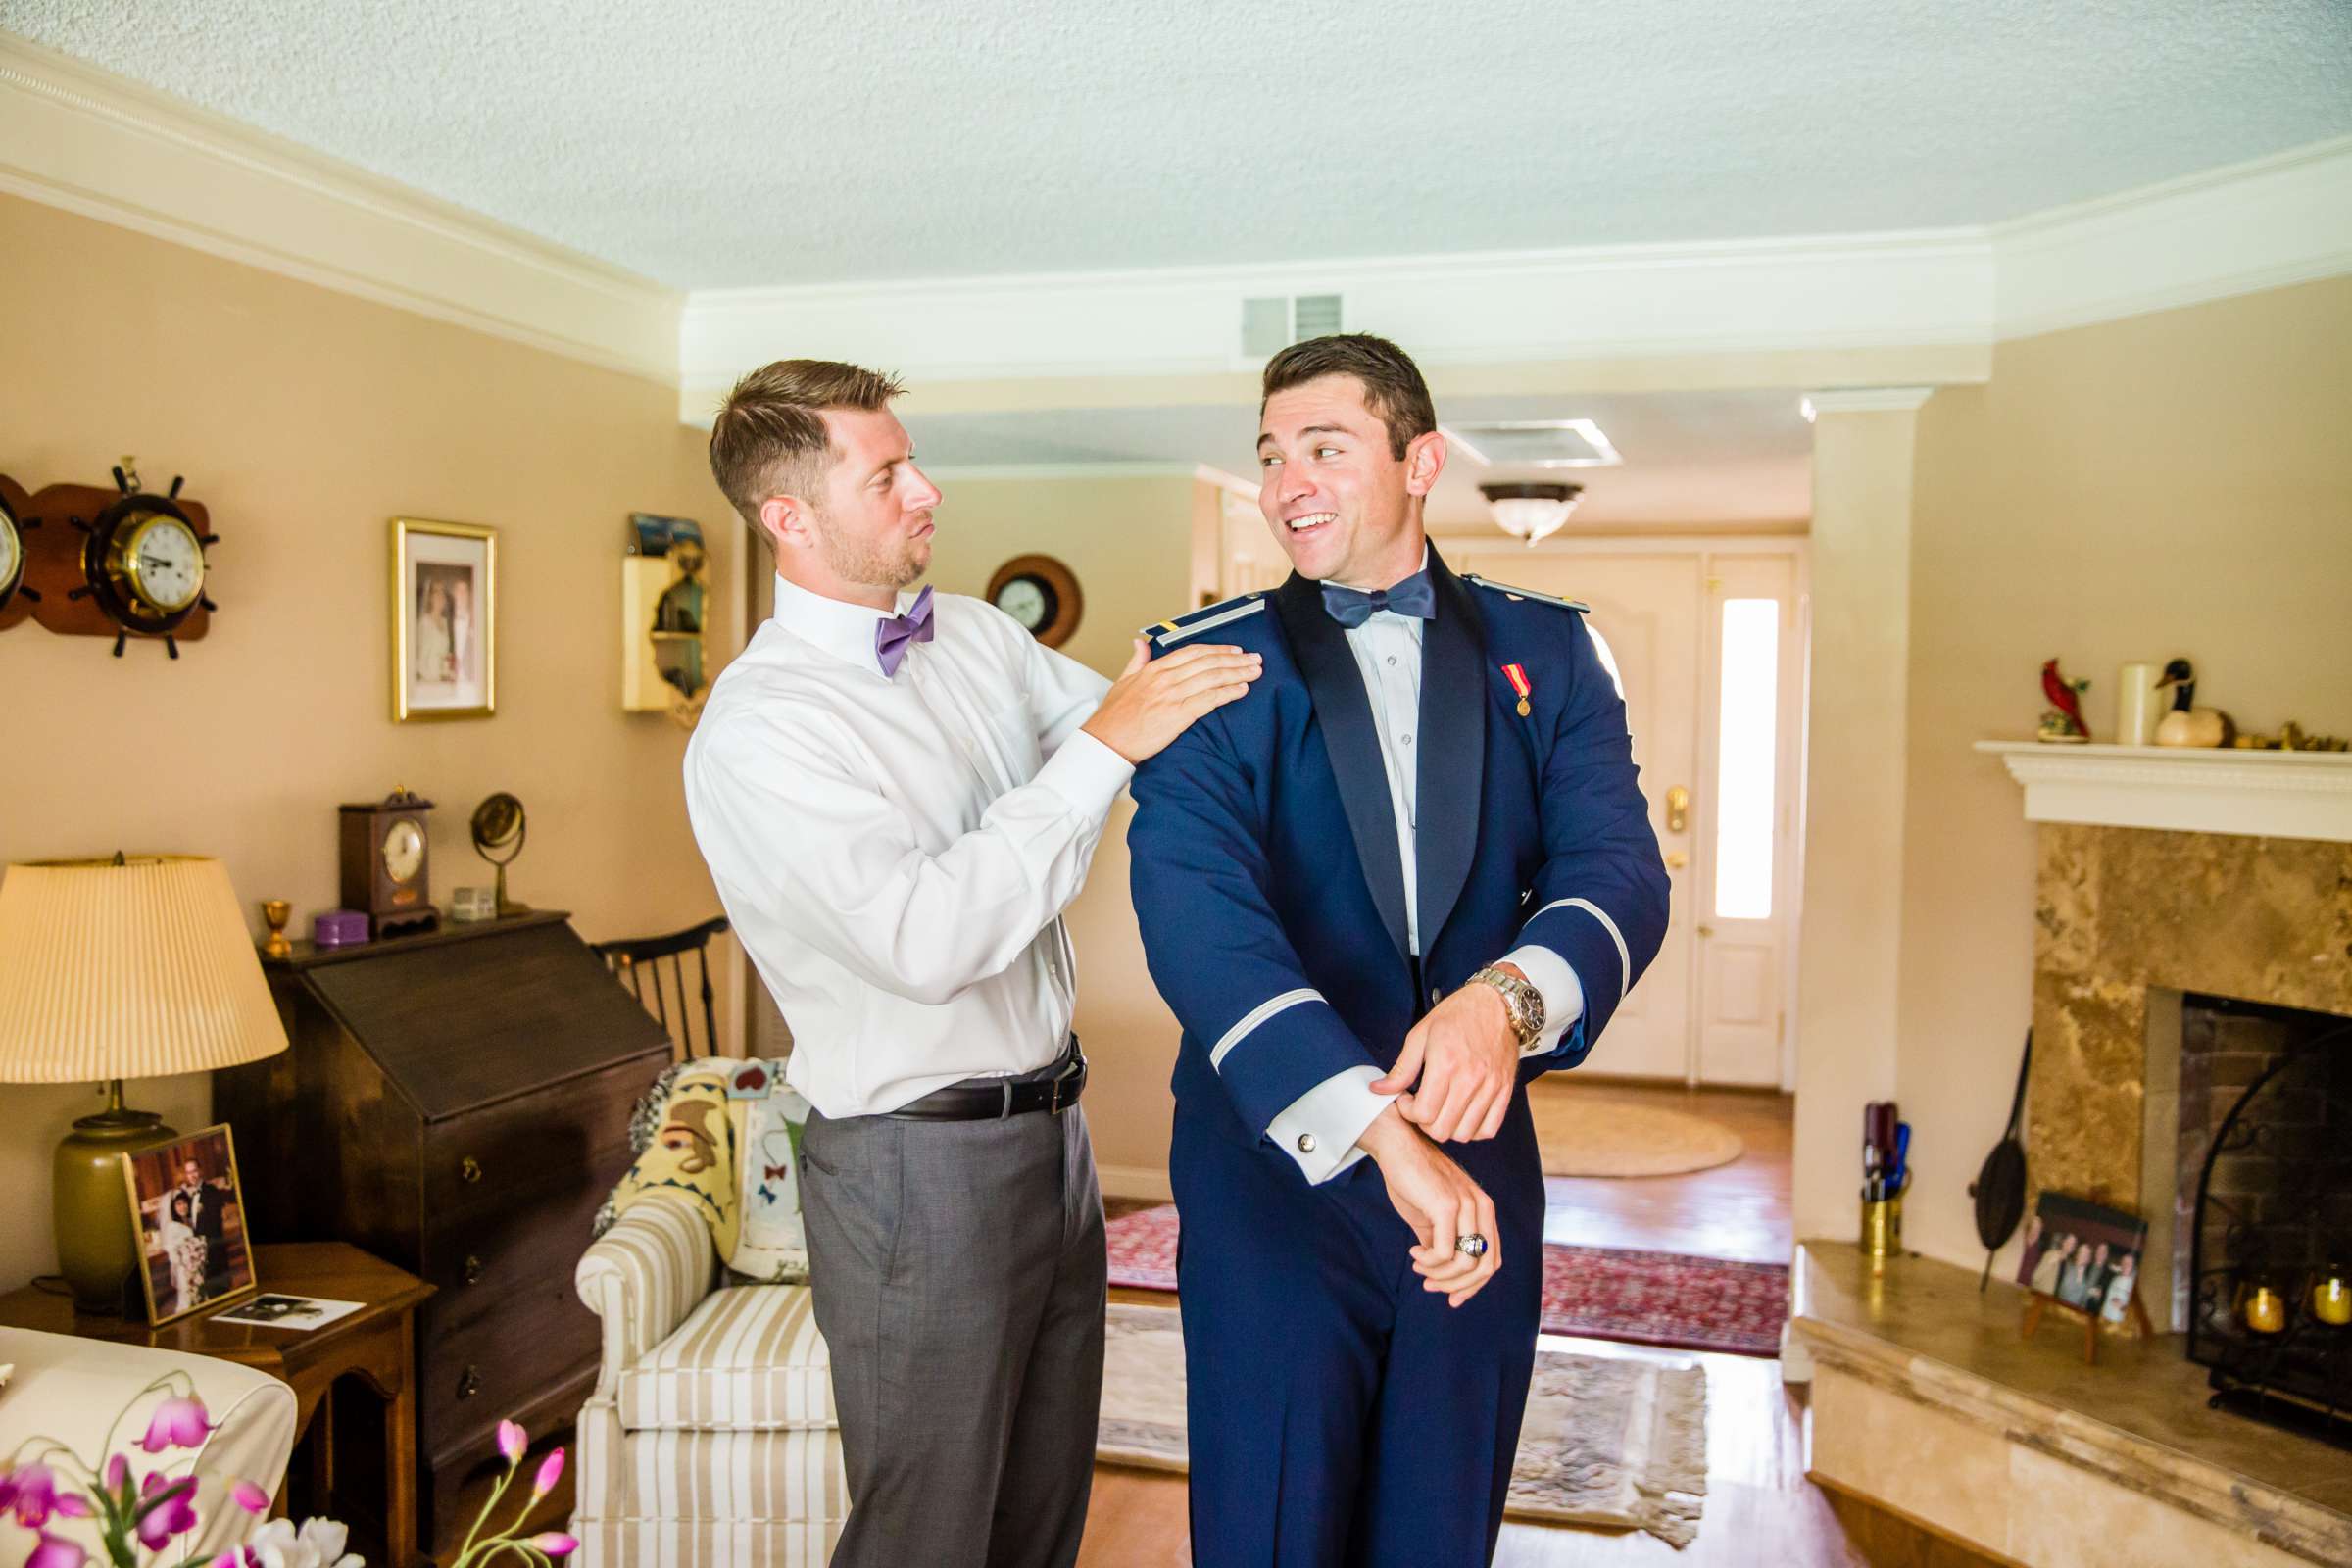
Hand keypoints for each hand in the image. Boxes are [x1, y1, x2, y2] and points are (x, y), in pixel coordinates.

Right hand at [1081, 639, 1261, 762]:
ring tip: (1255, 671)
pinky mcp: (1178, 715)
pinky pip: (1209, 700)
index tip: (1234, 650)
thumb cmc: (1113, 716)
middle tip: (1255, 658)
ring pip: (1212, 678)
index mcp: (1154, 669)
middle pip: (1208, 662)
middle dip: (1235, 659)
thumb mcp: (1122, 681)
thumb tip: (1140, 642)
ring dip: (1237, 673)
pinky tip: (1242, 689)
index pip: (1192, 652)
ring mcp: (1172, 696)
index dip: (1217, 649)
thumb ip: (1136, 661)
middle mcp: (1165, 678)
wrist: (1106, 741)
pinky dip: (1228, 692)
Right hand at [1358, 1106, 1500, 1306]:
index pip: (1491, 1261)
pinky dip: (1428, 1262)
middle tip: (1429, 1284)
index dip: (1472, 1285)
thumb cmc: (1413, 1180)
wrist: (1397, 1146)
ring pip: (1466, 1264)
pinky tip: (1413, 1252)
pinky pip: (1444, 1252)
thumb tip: (1442, 1276)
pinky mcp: (1447, 1206)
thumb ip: (1443, 1242)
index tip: (1449, 1296)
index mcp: (1484, 1211)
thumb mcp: (1432, 1218)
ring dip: (1438, 1274)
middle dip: (1456, 1285)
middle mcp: (1482, 1208)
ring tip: (1418, 1265)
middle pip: (1484, 1267)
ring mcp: (1467, 1206)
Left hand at [1371, 970, 1519, 1141]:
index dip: (1408, 1112)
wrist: (1497, 1002)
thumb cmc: (1456, 1014)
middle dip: (1424, 1123)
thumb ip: (1401, 1068)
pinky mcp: (1505, 1090)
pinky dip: (1473, 1129)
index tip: (1407, 1098)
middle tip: (1422, 1106)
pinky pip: (1489, 1128)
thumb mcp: (1421, 1034)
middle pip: (1442, 1129)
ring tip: (1442, 1109)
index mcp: (1446, 1063)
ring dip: (1448, 1127)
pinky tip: (1463, 1114)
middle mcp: (1471, 1079)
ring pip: (1465, 1133)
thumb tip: (1378, 1089)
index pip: (1423, 1113)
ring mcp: (1491, 1086)